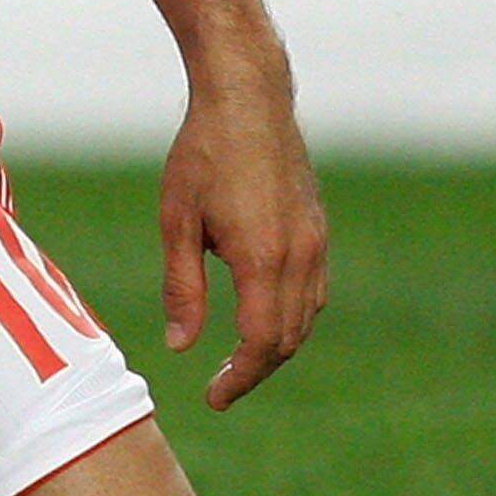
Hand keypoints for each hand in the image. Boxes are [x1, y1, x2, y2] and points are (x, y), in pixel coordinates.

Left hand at [158, 54, 327, 408]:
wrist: (247, 98)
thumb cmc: (202, 153)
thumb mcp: (177, 220)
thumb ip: (182, 287)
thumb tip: (180, 346)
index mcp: (262, 257)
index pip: (261, 342)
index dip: (240, 377)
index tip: (214, 398)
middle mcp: (299, 255)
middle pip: (287, 338)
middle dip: (255, 369)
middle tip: (220, 387)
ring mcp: (316, 241)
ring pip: (305, 317)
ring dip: (276, 345)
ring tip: (238, 358)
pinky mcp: (318, 228)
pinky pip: (313, 290)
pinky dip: (292, 315)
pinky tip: (262, 315)